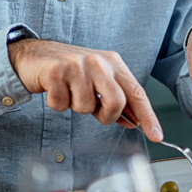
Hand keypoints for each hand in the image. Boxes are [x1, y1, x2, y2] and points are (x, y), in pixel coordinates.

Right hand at [8, 39, 161, 140]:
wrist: (34, 55)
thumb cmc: (70, 70)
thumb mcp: (97, 81)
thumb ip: (115, 100)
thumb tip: (133, 121)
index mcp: (114, 63)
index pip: (137, 92)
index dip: (148, 116)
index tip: (156, 135)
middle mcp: (99, 62)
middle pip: (116, 102)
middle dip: (106, 116)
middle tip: (94, 111)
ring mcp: (77, 65)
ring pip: (86, 106)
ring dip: (76, 107)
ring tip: (69, 92)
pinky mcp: (56, 72)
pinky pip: (62, 104)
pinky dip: (57, 104)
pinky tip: (55, 90)